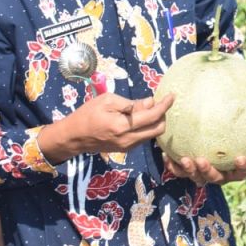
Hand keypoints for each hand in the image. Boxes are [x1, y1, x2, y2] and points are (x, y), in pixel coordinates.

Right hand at [38, 93, 173, 163]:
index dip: (165, 105)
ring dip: (156, 121)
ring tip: (149, 108)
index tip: (172, 96)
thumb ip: (131, 103)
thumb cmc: (87, 114)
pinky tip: (142, 118)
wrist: (73, 137)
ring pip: (152, 134)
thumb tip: (150, 102)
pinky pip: (144, 138)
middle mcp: (128, 139)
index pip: (153, 116)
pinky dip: (148, 127)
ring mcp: (128, 146)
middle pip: (159, 129)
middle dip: (163, 115)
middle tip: (160, 103)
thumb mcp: (107, 101)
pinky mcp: (126, 149)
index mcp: (123, 125)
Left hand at [164, 122, 245, 186]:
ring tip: (186, 158)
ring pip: (196, 177)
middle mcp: (219, 176)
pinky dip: (174, 166)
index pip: (241, 172)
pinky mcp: (188, 174)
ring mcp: (203, 177)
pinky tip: (167, 155)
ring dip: (190, 170)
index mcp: (235, 170)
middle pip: (215, 179)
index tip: (240, 156)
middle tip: (202, 160)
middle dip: (208, 171)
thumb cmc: (236, 145)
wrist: (212, 150)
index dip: (241, 167)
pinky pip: (179, 172)